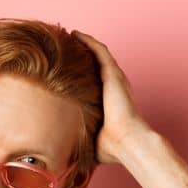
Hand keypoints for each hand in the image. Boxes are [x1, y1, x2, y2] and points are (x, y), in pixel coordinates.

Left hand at [72, 29, 154, 164]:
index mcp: (110, 100)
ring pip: (97, 53)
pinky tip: (74, 34)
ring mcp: (114, 78)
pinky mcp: (112, 73)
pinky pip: (98, 50)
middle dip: (81, 53)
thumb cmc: (111, 147)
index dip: (81, 71)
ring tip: (67, 36)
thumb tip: (61, 154)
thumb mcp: (88, 138)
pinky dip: (87, 41)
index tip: (66, 67)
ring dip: (83, 44)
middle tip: (63, 46)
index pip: (94, 80)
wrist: (126, 142)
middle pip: (95, 63)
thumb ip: (77, 138)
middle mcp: (114, 86)